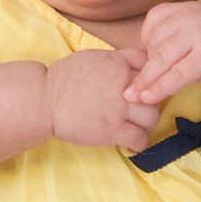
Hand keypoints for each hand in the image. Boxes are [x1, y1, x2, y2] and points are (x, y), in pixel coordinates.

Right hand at [45, 48, 160, 150]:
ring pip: (152, 117)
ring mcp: (120, 108)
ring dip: (146, 124)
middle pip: (156, 93)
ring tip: (136, 127)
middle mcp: (123, 84)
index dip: (151, 77)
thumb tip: (130, 67)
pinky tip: (131, 143)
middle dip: (151, 103)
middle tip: (141, 110)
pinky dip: (139, 143)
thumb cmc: (63, 78)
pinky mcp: (113, 130)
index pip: (150, 65)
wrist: (44, 99)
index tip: (145, 87)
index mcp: (118, 63)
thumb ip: (115, 61)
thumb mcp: (92, 58)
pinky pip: (140, 139)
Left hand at [123, 0, 200, 104]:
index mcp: (189, 8)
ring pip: (163, 59)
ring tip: (132, 97)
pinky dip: (160, 88)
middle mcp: (193, 17)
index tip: (148, 61)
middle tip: (128, 87)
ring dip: (145, 80)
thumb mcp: (200, 31)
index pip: (155, 20)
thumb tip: (144, 54)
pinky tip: (149, 98)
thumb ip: (177, 35)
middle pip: (156, 42)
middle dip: (142, 67)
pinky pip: (176, 74)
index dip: (147, 42)